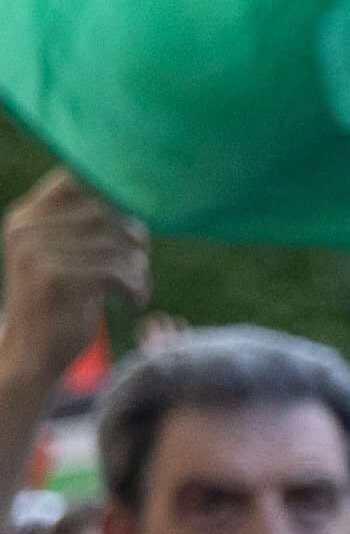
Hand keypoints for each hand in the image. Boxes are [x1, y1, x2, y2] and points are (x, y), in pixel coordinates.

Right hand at [2, 170, 147, 382]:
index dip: (115, 192)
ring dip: (138, 267)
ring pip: (116, 242)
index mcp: (26, 217)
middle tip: (138, 263)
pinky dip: (136, 285)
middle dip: (133, 237)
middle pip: (105, 211)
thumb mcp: (63, 255)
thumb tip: (136, 189)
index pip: (76, 179)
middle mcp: (25, 229)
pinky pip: (117, 269)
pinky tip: (135, 300)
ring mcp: (36, 253)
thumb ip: (84, 223)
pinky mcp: (55, 279)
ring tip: (136, 286)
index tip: (131, 220)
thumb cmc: (61, 302)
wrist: (33, 355)